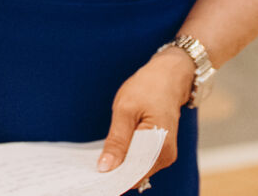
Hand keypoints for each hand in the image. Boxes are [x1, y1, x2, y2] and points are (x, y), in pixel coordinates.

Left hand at [97, 48, 192, 177]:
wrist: (168, 77)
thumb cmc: (147, 89)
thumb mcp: (125, 110)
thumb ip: (117, 141)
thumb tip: (105, 168)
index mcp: (159, 147)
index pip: (134, 175)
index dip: (113, 179)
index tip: (92, 179)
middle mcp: (165, 157)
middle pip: (135, 175)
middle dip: (114, 173)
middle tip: (89, 170)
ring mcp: (163, 155)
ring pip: (136, 169)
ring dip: (119, 166)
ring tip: (97, 162)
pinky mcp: (158, 151)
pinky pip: (139, 161)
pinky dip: (125, 159)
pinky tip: (111, 155)